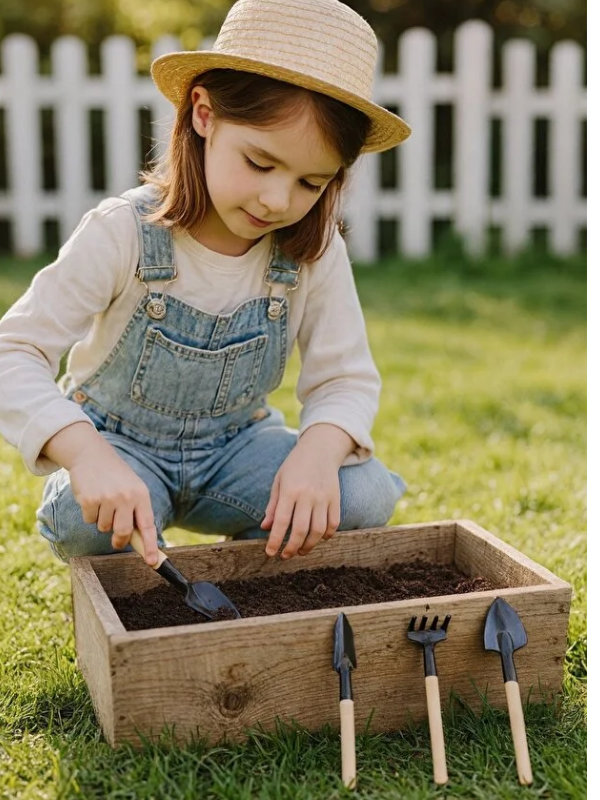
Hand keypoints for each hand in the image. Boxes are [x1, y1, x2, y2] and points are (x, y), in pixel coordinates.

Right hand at [69, 444, 157, 563]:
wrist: (92, 455)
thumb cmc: (116, 477)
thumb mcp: (133, 488)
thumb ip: (137, 512)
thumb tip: (141, 541)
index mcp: (141, 495)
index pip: (148, 525)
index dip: (150, 546)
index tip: (153, 562)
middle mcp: (125, 497)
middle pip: (123, 533)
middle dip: (119, 540)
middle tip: (117, 540)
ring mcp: (106, 498)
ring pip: (104, 528)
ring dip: (103, 520)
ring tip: (104, 501)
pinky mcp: (88, 500)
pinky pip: (89, 520)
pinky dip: (90, 513)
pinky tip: (92, 498)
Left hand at [261, 425, 354, 558]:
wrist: (320, 449)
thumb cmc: (294, 466)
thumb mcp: (279, 481)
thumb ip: (273, 505)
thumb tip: (266, 527)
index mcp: (290, 490)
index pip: (282, 521)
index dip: (275, 540)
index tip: (270, 552)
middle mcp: (308, 495)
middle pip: (301, 529)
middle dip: (292, 547)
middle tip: (285, 555)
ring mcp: (324, 497)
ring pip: (318, 530)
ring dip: (309, 545)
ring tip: (301, 550)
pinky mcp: (336, 498)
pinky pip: (333, 523)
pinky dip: (326, 535)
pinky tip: (318, 538)